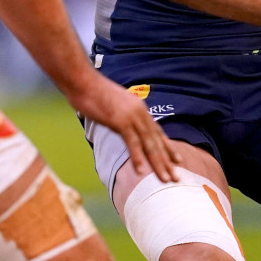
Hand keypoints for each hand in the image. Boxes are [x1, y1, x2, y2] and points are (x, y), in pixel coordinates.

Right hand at [67, 74, 181, 182]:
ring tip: (165, 179)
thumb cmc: (93, 93)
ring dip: (157, 164)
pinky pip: (132, 142)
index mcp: (140, 109)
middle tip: (175, 178)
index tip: (178, 161)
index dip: (168, 147)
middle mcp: (140, 112)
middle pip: (157, 141)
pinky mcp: (120, 121)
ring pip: (149, 144)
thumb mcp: (114, 104)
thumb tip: (123, 125)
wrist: (82, 81)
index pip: (157, 132)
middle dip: (167, 161)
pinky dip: (137, 157)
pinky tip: (141, 171)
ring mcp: (132, 117)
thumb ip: (122, 115)